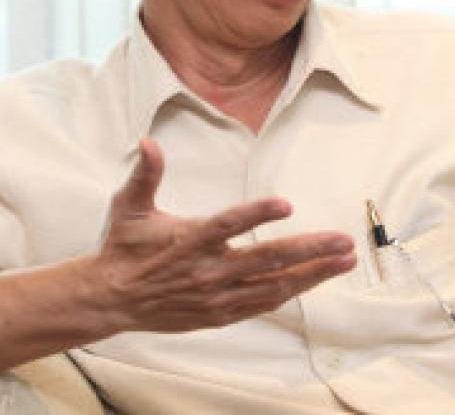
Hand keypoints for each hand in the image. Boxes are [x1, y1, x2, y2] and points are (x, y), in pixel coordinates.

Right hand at [90, 137, 355, 333]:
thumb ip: (145, 173)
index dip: (256, 214)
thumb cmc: (125, 247)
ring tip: (344, 260)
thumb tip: (148, 141)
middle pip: (266, 259)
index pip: (227, 224)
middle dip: (310, 249)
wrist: (111, 299)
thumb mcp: (129, 206)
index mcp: (189, 239)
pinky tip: (315, 280)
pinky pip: (263, 304)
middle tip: (343, 240)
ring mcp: (217, 295)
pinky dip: (290, 293)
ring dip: (312, 273)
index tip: (286, 204)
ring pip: (274, 285)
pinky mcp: (220, 314)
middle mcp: (208, 270)